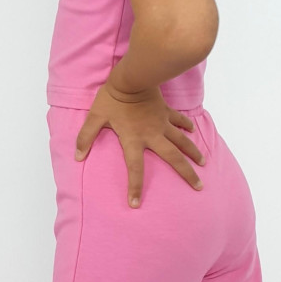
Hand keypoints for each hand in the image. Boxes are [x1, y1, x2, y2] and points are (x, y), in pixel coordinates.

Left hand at [74, 81, 205, 207]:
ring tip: (203, 163)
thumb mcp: (95, 117)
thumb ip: (85, 137)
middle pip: (173, 158)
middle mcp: (152, 135)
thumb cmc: (113, 98)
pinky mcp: (166, 111)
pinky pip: (179, 121)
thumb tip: (77, 156)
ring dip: (193, 152)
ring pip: (182, 141)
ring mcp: (162, 123)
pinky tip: (193, 131)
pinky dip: (187, 126)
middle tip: (198, 186)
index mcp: (134, 140)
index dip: (134, 187)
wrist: (133, 77)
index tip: (135, 204)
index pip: (135, 169)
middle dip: (187, 173)